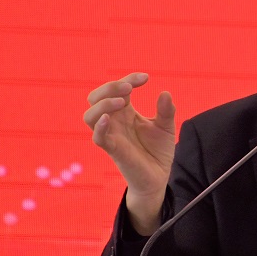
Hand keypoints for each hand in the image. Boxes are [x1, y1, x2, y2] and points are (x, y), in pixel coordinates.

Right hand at [84, 72, 175, 234]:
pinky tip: (108, 119)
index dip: (129, 78)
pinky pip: (98, 138)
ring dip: (102, 104)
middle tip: (130, 87)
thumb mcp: (166, 127)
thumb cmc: (158, 151)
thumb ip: (166, 111)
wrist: (159, 177)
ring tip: (121, 102)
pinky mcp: (113, 150)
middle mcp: (114, 121)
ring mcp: (112, 135)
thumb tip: (165, 93)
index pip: (118, 88)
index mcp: (125, 112)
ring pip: (90, 116)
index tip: (146, 78)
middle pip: (95, 97)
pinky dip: (99, 127)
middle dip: (110, 87)